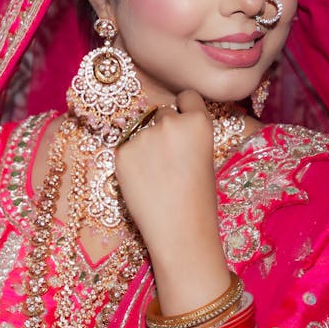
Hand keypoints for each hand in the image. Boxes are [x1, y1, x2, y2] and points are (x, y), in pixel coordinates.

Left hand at [115, 90, 229, 311]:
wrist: (180, 230)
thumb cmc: (199, 200)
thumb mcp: (205, 159)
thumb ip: (189, 136)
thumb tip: (170, 124)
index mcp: (198, 122)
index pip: (187, 96)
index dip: (183, 110)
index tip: (181, 121)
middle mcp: (170, 122)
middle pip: (162, 112)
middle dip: (163, 128)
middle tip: (168, 158)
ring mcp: (143, 136)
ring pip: (142, 131)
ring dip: (146, 145)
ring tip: (156, 176)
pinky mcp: (122, 152)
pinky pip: (127, 149)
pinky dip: (132, 161)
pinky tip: (143, 182)